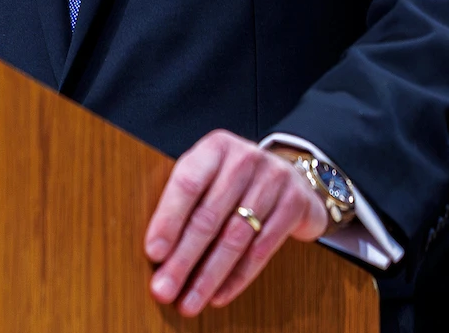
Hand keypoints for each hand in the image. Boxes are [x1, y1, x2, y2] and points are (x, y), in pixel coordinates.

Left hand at [143, 129, 327, 314]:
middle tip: (165, 288)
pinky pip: (262, 248)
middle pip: (209, 216)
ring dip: (209, 275)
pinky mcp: (295, 203)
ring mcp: (274, 179)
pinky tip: (220, 294)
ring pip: (235, 237)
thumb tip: (156, 252)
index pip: (187, 184)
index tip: (154, 253)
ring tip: (190, 300)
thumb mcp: (209, 176)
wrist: (291, 176)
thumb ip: (184, 202)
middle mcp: (245, 158)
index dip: (168, 220)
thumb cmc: (235, 180)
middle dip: (183, 259)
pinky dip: (238, 277)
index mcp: (215, 148)